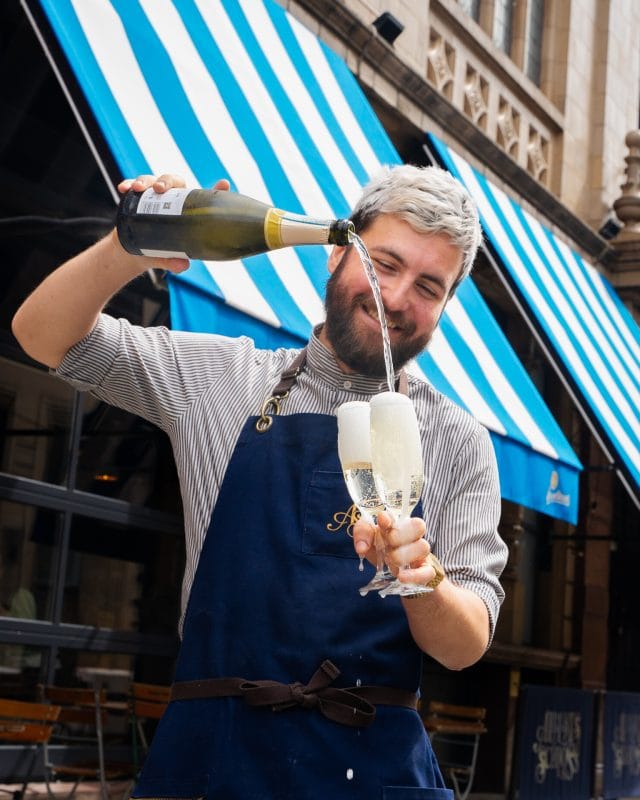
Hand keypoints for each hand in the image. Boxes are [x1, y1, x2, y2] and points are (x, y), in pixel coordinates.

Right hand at [115, 174, 230, 272]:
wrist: (132, 253)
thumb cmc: (158, 252)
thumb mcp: (167, 258)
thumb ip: (174, 262)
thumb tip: (182, 266)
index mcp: (185, 210)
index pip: (201, 197)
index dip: (216, 189)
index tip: (224, 184)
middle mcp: (170, 198)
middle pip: (173, 181)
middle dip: (167, 180)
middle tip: (160, 189)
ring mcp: (152, 196)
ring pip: (152, 180)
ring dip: (145, 180)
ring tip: (138, 188)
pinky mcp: (135, 197)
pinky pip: (132, 186)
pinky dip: (129, 184)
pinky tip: (124, 188)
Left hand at [354, 510, 435, 586]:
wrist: (395, 573)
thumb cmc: (382, 549)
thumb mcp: (369, 540)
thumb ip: (362, 535)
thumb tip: (362, 547)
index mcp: (399, 524)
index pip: (400, 515)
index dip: (390, 518)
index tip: (382, 522)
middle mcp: (413, 536)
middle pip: (419, 525)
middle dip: (401, 534)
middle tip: (389, 542)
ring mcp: (421, 553)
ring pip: (423, 547)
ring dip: (405, 554)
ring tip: (391, 560)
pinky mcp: (426, 571)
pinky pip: (428, 571)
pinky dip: (415, 575)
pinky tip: (401, 577)